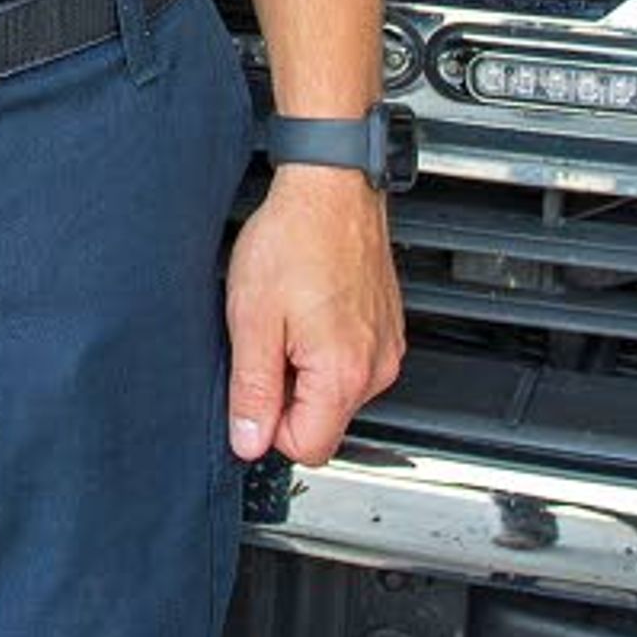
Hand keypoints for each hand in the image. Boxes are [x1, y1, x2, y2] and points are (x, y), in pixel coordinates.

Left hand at [224, 166, 402, 465]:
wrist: (331, 188)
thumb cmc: (294, 239)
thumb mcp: (252, 319)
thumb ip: (252, 390)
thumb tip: (249, 441)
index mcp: (343, 374)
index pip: (307, 448)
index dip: (269, 425)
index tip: (254, 388)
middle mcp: (376, 369)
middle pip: (324, 422)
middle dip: (287, 396)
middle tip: (268, 342)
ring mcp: (387, 349)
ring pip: (337, 394)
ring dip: (306, 371)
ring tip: (288, 320)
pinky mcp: (388, 331)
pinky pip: (352, 365)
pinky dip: (326, 350)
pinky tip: (309, 310)